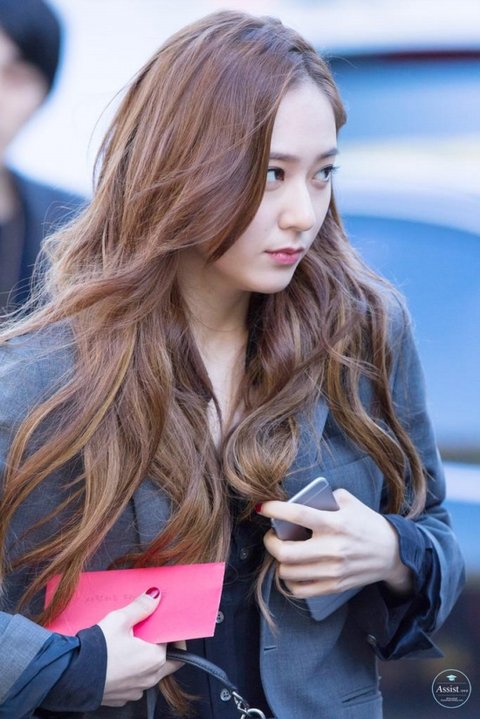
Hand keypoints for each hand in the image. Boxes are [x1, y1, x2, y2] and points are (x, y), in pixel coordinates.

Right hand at [97, 589, 184, 706]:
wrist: (70, 676)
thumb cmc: (97, 650)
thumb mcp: (120, 619)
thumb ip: (141, 607)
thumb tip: (155, 596)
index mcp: (156, 659)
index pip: (174, 644)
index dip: (169, 632)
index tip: (163, 625)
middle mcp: (149, 678)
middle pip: (166, 661)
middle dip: (160, 648)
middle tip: (150, 635)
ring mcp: (135, 691)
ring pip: (148, 674)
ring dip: (144, 661)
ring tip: (131, 645)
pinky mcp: (121, 698)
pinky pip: (133, 683)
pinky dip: (130, 673)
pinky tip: (118, 661)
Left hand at [260, 489, 412, 598]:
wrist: (392, 552)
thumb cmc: (367, 523)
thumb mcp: (349, 502)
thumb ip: (324, 497)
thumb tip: (297, 500)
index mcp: (335, 523)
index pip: (297, 515)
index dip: (274, 509)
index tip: (262, 507)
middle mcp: (332, 549)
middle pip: (285, 552)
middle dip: (270, 542)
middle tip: (272, 535)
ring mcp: (332, 571)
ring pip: (288, 572)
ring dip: (279, 561)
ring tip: (284, 551)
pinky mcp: (333, 586)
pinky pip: (299, 590)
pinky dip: (290, 580)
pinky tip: (293, 569)